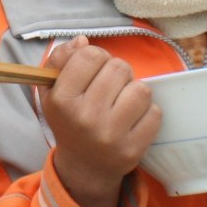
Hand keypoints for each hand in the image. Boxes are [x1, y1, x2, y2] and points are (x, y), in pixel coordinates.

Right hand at [42, 38, 159, 206]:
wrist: (84, 166)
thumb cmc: (70, 119)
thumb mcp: (52, 90)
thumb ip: (60, 59)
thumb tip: (83, 41)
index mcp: (62, 99)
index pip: (90, 55)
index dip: (96, 56)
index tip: (94, 70)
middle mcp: (85, 117)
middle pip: (119, 67)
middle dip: (118, 73)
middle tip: (110, 88)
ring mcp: (111, 135)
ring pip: (141, 89)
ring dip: (135, 91)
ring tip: (123, 102)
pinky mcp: (133, 149)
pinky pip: (155, 113)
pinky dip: (148, 112)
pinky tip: (133, 119)